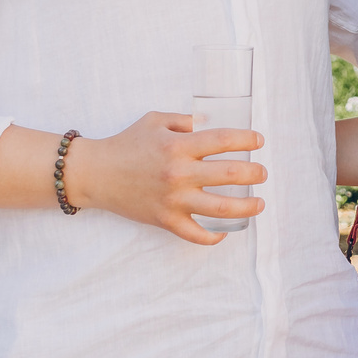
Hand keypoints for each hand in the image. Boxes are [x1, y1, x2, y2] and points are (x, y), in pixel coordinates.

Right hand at [69, 110, 266, 245]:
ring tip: (259, 203)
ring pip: (221, 209)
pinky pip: (195, 235)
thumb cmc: (125, 144)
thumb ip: (183, 120)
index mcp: (179, 146)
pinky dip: (213, 237)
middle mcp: (179, 173)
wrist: (95, 173)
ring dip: (247, 207)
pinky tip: (224, 233)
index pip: (224, 140)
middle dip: (255, 173)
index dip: (248, 139)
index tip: (259, 141)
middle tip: (262, 173)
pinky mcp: (165, 220)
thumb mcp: (154, 120)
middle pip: (231, 174)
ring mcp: (173, 200)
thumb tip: (207, 122)